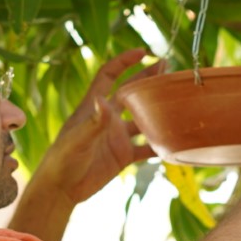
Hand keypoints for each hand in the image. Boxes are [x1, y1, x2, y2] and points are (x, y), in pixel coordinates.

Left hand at [35, 49, 163, 203]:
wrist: (61, 189)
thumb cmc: (63, 160)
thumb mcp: (78, 139)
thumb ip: (94, 122)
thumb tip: (103, 99)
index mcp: (94, 107)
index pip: (109, 76)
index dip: (124, 62)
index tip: (142, 51)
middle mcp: (107, 119)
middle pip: (131, 93)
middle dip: (148, 79)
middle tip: (169, 68)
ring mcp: (116, 137)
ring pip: (143, 119)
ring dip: (158, 111)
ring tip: (178, 101)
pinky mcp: (122, 156)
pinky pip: (146, 147)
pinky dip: (160, 144)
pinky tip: (175, 140)